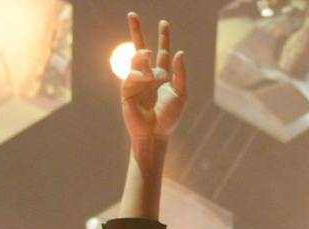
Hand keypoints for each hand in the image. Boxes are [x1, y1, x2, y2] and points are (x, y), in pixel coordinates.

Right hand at [121, 14, 188, 144]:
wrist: (155, 134)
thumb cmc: (169, 118)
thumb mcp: (181, 94)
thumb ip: (180, 74)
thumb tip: (180, 52)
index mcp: (162, 75)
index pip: (163, 52)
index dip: (164, 38)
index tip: (164, 23)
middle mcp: (148, 75)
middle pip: (141, 49)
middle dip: (136, 31)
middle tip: (132, 14)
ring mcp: (136, 82)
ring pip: (137, 60)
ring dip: (143, 55)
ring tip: (149, 54)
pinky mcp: (126, 90)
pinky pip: (131, 75)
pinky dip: (140, 74)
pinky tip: (147, 78)